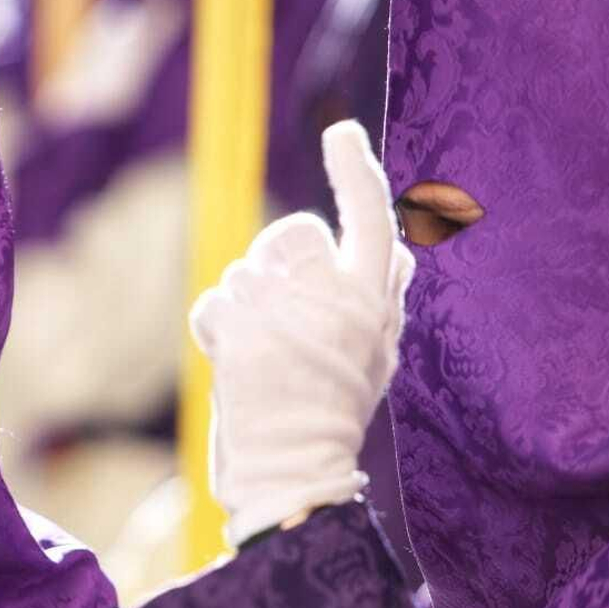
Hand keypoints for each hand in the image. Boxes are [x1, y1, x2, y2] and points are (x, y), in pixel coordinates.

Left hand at [190, 120, 413, 546]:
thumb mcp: (376, 356)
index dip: (356, 173)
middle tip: (277, 321)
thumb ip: (381, 299)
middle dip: (274, 269)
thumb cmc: (332, 417)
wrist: (295, 474)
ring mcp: (288, 316)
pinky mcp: (244, 335)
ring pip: (246, 273)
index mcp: (373, 304)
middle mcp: (335, 302)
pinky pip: (213, 302)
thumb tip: (395, 248)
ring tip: (261, 356)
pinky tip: (232, 359)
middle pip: (290, 241)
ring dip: (242, 307)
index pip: (371, 221)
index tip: (340, 133)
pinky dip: (213, 328)